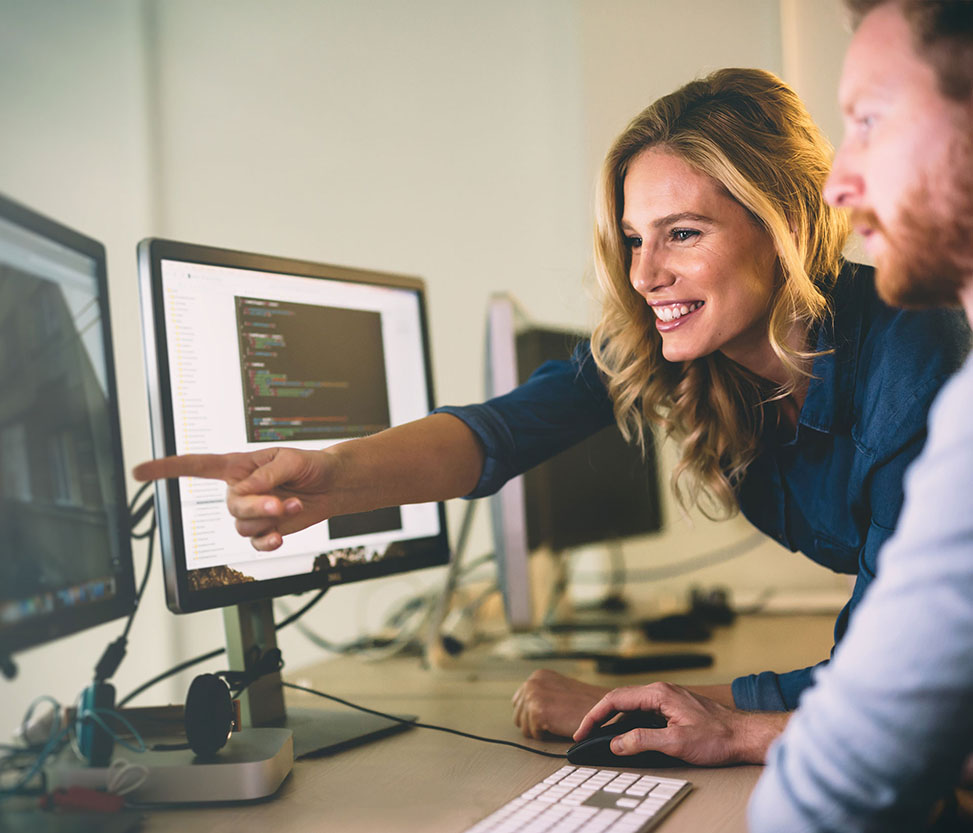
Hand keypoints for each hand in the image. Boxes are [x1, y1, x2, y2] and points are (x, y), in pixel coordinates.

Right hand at [132, 447, 340, 550]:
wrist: (333, 485)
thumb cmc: (310, 464)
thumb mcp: (289, 460)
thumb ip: (265, 475)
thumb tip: (245, 491)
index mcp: (238, 467)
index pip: (196, 467)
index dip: (166, 469)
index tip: (139, 471)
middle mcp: (240, 490)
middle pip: (230, 505)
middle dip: (256, 507)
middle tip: (279, 504)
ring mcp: (252, 512)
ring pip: (243, 526)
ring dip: (270, 520)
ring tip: (293, 505)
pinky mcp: (266, 530)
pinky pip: (255, 543)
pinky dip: (268, 541)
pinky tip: (280, 536)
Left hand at [512, 669, 609, 738]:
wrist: (603, 713)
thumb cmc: (585, 706)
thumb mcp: (559, 692)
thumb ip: (542, 695)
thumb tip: (523, 709)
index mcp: (538, 675)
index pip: (518, 703)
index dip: (533, 715)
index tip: (550, 716)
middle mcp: (532, 681)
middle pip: (518, 715)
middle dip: (534, 724)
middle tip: (556, 721)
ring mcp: (533, 695)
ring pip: (523, 727)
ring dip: (541, 730)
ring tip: (559, 722)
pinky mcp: (536, 710)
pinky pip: (532, 734)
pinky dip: (546, 736)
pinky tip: (559, 726)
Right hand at [574, 682, 789, 765]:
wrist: (745, 736)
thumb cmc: (718, 737)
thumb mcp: (677, 742)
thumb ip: (643, 740)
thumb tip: (616, 742)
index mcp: (658, 693)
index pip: (616, 699)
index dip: (595, 716)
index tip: (583, 731)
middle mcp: (661, 691)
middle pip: (620, 700)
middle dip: (599, 717)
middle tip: (584, 735)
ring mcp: (667, 698)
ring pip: (631, 706)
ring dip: (613, 720)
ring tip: (599, 737)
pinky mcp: (673, 708)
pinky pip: (642, 712)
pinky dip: (628, 723)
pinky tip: (625, 735)